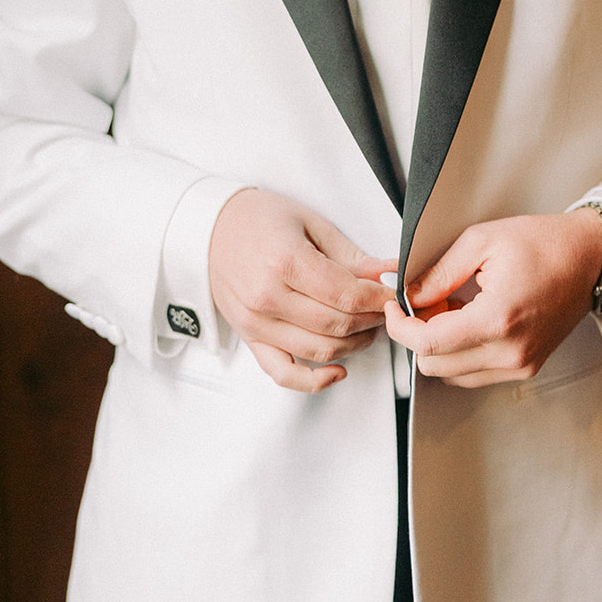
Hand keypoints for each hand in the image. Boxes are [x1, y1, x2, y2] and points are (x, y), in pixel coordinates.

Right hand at [208, 188, 396, 392]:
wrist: (210, 229)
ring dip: (354, 344)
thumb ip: (351, 256)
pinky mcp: (251, 339)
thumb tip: (389, 273)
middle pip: (337, 324)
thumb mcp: (310, 223)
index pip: (345, 294)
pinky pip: (284, 374)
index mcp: (285, 261)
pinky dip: (315, 381)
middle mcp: (268, 297)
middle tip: (384, 308)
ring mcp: (257, 323)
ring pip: (320, 350)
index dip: (377, 299)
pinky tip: (338, 370)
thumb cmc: (258, 220)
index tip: (390, 294)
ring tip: (367, 326)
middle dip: (371, 320)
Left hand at [383, 208, 601, 388]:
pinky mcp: (526, 367)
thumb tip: (410, 295)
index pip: (429, 344)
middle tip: (424, 302)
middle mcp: (510, 352)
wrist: (588, 257)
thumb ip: (440, 272)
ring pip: (453, 375)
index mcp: (498, 319)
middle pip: (436, 366)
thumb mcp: (482, 241)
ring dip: (440, 346)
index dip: (400, 327)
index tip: (393, 308)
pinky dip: (461, 353)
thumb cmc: (543, 243)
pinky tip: (467, 321)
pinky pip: (476, 374)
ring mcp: (520, 364)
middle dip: (418, 335)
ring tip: (450, 308)